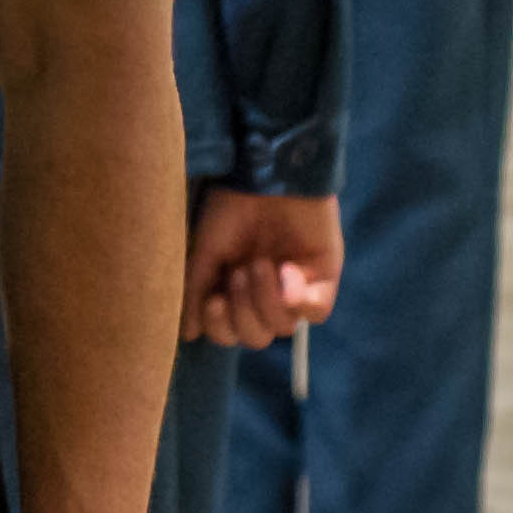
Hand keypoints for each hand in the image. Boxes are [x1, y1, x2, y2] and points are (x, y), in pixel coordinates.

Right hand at [181, 189, 340, 345]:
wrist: (265, 175)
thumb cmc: (230, 206)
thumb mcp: (203, 248)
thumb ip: (195, 290)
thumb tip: (189, 334)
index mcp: (234, 290)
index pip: (228, 332)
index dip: (220, 326)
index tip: (212, 300)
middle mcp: (264, 294)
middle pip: (256, 336)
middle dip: (243, 314)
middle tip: (237, 275)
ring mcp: (296, 288)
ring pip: (283, 326)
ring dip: (265, 299)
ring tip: (259, 263)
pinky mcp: (323, 278)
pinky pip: (316, 312)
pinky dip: (298, 299)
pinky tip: (287, 270)